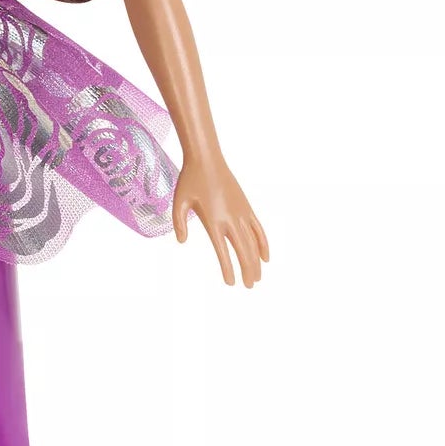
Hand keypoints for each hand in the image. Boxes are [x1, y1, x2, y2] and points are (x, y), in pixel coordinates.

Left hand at [173, 153, 268, 287]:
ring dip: (256, 261)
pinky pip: (259, 229)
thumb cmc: (190, 180)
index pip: (223, 251)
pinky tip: (266, 257)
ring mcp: (241, 212)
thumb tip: (181, 241)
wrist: (207, 160)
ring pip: (253, 242)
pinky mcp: (247, 207)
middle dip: (246, 270)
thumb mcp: (179, 201)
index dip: (227, 268)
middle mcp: (230, 218)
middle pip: (243, 250)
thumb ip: (179, 223)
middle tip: (249, 286)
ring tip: (257, 277)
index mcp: (213, 220)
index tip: (230, 283)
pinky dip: (263, 243)